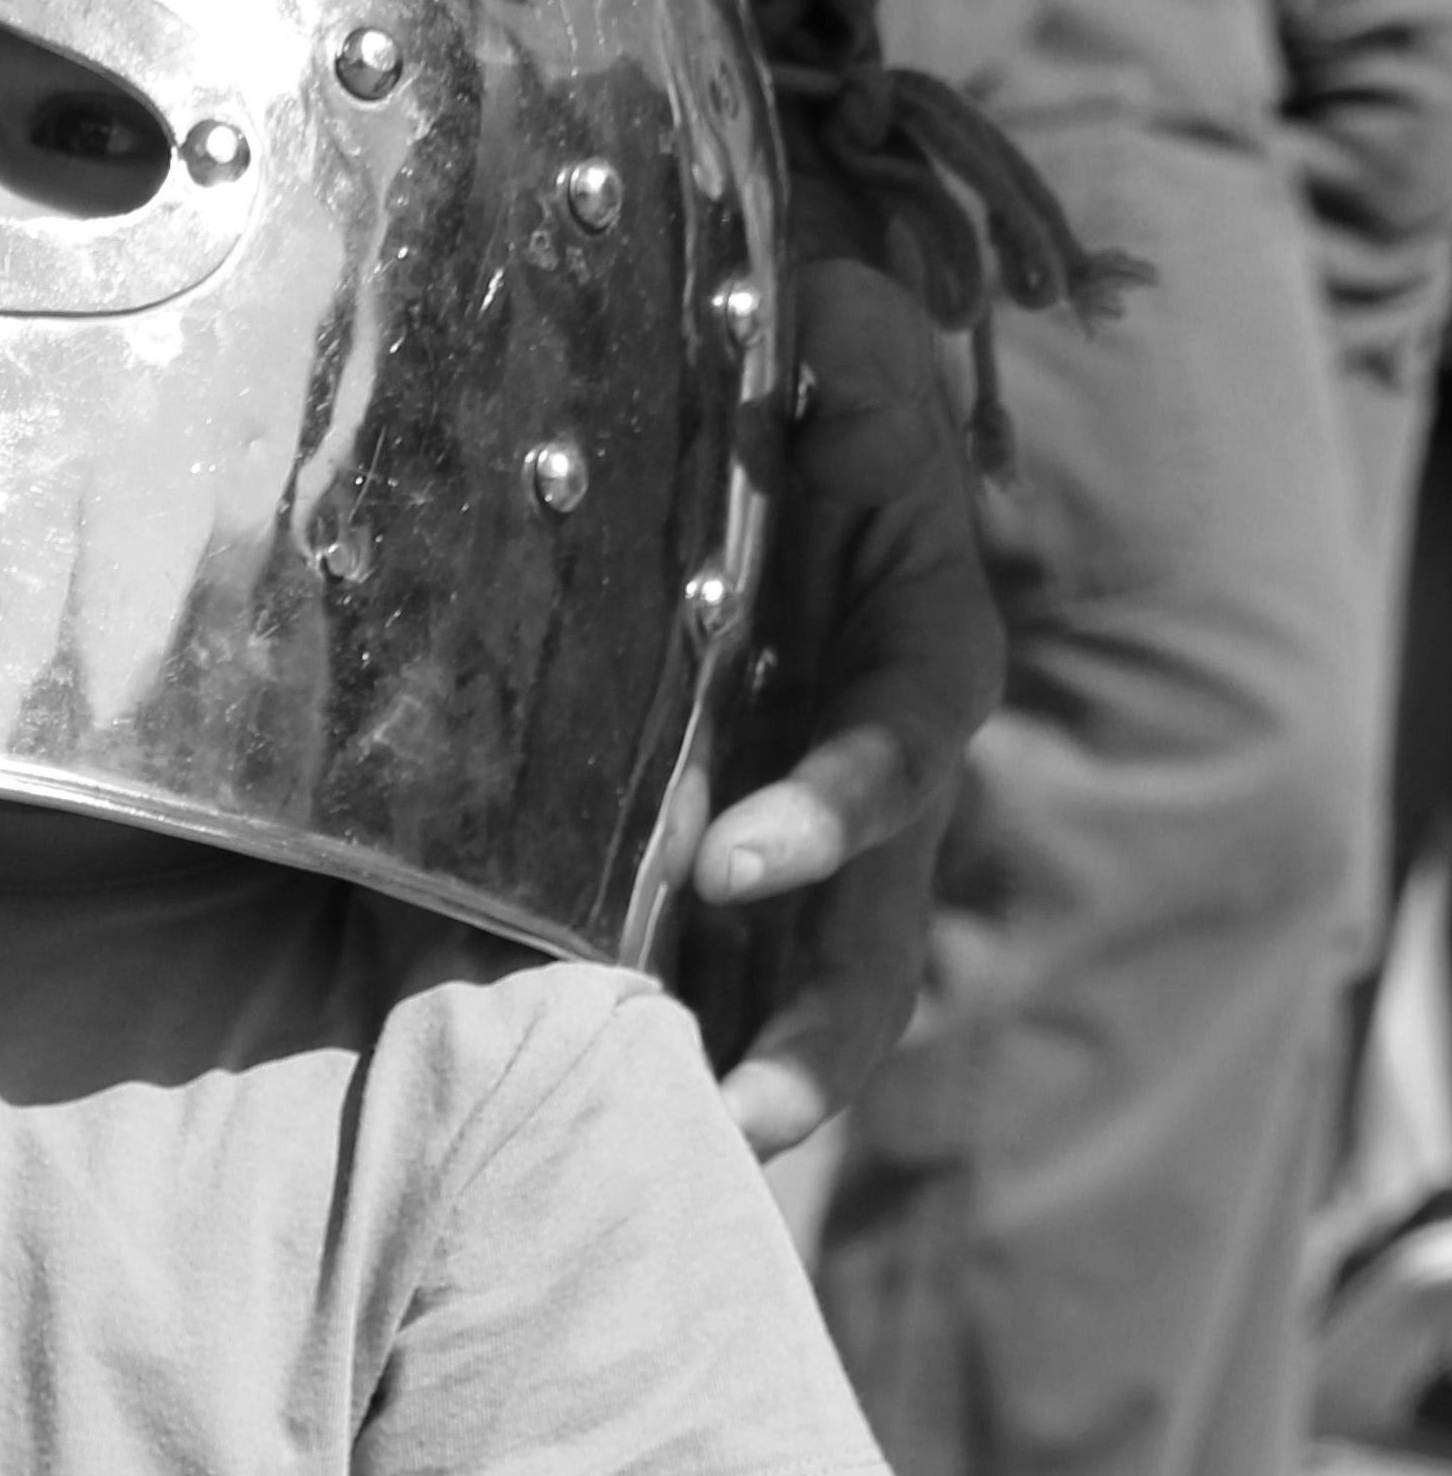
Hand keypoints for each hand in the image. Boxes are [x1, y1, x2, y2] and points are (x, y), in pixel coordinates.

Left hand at [668, 254, 1000, 1155]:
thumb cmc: (816, 396)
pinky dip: (651, 1032)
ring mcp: (809, 841)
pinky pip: (705, 971)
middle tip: (736, 1126)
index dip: (830, 815)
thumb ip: (847, 348)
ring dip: (744, 1082)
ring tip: (665, 1169)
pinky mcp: (731, 864)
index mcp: (913, 660)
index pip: (894, 756)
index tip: (731, 863)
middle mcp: (872, 779)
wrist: (788, 424)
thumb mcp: (841, 356)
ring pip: (803, 994)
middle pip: (871, 945)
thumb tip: (836, 307)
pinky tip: (563, 1103)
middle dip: (814, 1044)